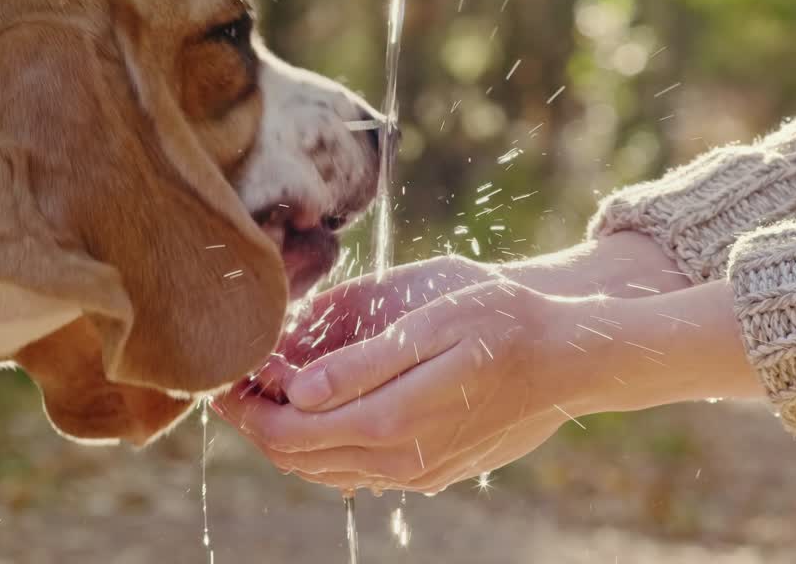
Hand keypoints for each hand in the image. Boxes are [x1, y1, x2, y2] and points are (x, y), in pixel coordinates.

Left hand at [215, 279, 761, 494]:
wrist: (572, 360)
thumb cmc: (504, 323)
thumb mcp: (431, 324)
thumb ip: (361, 362)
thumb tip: (295, 390)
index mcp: (390, 421)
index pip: (287, 433)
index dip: (244, 407)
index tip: (223, 373)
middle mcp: (398, 460)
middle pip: (297, 459)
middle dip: (257, 422)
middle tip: (235, 380)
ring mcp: (417, 473)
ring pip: (324, 470)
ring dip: (288, 436)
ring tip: (268, 392)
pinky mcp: (432, 471)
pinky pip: (358, 470)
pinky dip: (324, 446)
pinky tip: (322, 410)